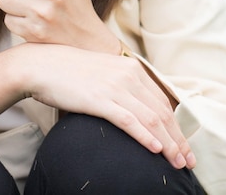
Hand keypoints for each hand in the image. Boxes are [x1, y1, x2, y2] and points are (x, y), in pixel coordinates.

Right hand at [18, 42, 195, 170]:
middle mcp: (127, 74)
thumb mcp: (102, 71)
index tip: (182, 144)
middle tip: (185, 160)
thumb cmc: (67, 70)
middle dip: (177, 139)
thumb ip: (121, 84)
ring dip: (167, 144)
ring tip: (176, 162)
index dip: (176, 125)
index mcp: (129, 67)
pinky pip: (129, 121)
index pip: (162, 101)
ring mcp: (114, 86)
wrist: (40, 64)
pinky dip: (145, 136)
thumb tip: (135, 106)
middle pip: (161, 111)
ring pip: (150, 119)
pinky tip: (155, 149)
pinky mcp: (99, 99)